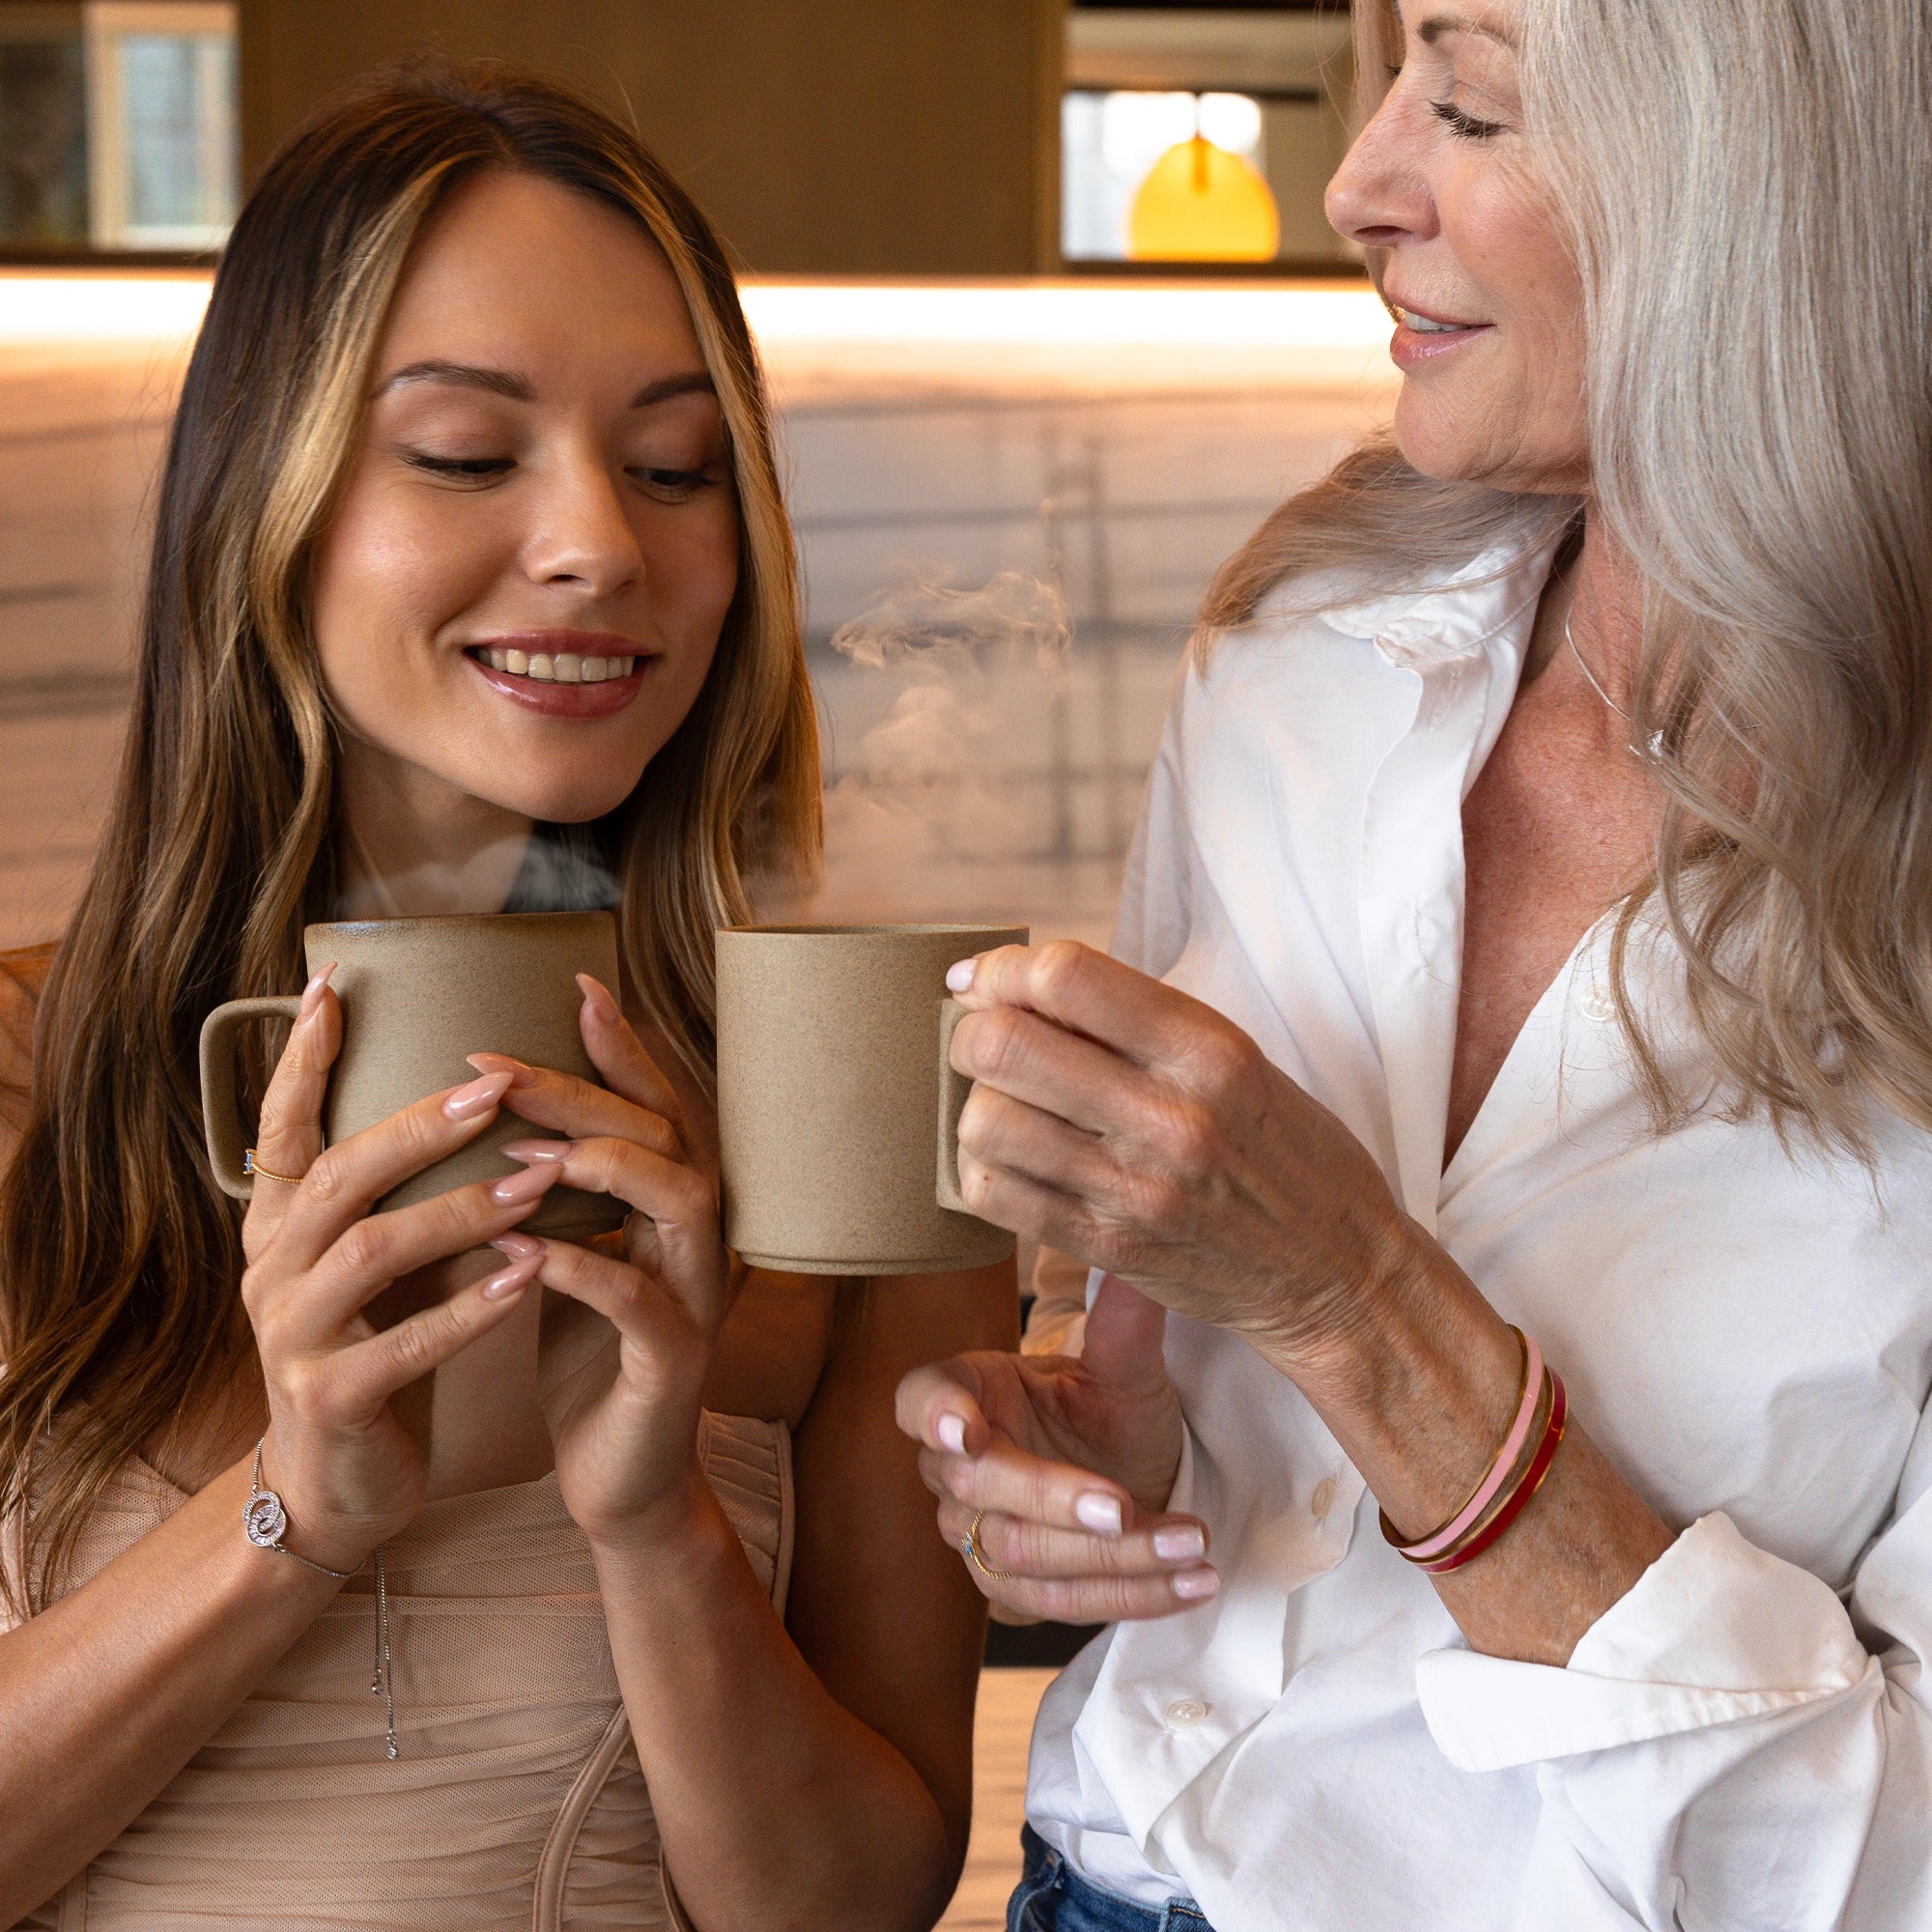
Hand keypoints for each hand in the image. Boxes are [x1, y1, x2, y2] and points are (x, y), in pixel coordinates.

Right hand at [239, 968, 561, 1574]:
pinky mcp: (328, 1400)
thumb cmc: (378, 1351)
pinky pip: (403, 1345)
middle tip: (499, 1084)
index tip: (330, 987)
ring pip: (373, 1250)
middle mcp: (269, 1270)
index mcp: (279, 1226)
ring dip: (462, 1209)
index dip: (299, 1060)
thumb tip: (484, 1097)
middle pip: (339, 1174)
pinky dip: (470, 1306)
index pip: (279, 1127)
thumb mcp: (388, 1265)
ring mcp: (289, 1337)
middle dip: (420, 1125)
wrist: (339, 1486)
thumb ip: (412, 1195)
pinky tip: (530, 1274)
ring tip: (539, 1180)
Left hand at [468, 975, 733, 1548]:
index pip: (659, 1105)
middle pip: (665, 1136)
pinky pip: (640, 1299)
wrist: (617, 1477)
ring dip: (600, 1165)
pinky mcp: (675, 1362)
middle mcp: (702, 1237)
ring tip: (518, 1154)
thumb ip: (556, 1189)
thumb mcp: (569, 1252)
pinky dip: (581, 1267)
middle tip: (498, 1070)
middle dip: (583, 1095)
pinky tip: (518, 1251)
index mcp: (675, 1206)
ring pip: (679, 1199)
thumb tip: (491, 1107)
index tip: (575, 986)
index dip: (623, 1047)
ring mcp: (699, 1296)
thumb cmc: (587, 1355)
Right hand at [895, 1274, 1216, 1620]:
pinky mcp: (1015, 1590)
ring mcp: (977, 1534)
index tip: (967, 1433)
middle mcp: (956, 1469)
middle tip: (1123, 1505)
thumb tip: (1141, 1262)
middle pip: (980, 1490)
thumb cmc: (1112, 1411)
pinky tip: (1193, 1582)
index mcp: (968, 1392)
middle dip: (1054, 1500)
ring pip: (1023, 1556)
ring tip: (1192, 1545)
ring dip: (1112, 1560)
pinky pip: (1062, 1605)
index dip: (937, 1416)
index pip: (921, 1401)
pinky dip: (1133, 1597)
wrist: (1136, 1471)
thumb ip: (1125, 1322)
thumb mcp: (1124, 1368)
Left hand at [944, 942, 1420, 1368]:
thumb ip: (1137, 1021)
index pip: (1067, 976)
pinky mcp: (1108, 1247)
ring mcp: (1135, 1188)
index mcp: (1208, 1049)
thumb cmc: (1283, 1151)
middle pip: (1006, 1045)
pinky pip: (995, 1195)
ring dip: (975, 1105)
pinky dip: (982, 1169)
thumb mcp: (1236, 1059)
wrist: (1337, 1270)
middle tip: (984, 1041)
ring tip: (1003, 1106)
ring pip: (987, 1121)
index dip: (1002, 969)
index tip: (982, 979)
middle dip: (972, 1033)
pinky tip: (1010, 1160)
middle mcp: (1170, 1115)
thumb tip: (1020, 983)